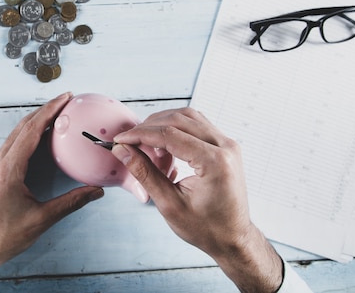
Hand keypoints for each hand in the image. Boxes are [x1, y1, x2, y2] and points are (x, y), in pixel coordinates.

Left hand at [0, 93, 103, 292]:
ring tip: (55, 115)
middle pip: (23, 126)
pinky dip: (28, 134)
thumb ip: (70, 203)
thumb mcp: (41, 219)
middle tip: (65, 101)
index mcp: (8, 169)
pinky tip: (39, 138)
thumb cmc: (0, 237)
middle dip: (45, 110)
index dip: (50, 111)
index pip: (31, 130)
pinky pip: (12, 145)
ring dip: (36, 121)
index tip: (64, 98)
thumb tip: (94, 192)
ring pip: (16, 134)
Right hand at [111, 107, 282, 292]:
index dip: (140, 134)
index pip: (170, 134)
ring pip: (188, 117)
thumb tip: (123, 151)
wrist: (233, 238)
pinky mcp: (225, 146)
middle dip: (149, 126)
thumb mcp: (169, 204)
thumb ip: (145, 173)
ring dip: (163, 124)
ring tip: (145, 144)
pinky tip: (163, 145)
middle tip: (129, 141)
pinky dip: (176, 129)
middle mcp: (226, 147)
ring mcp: (228, 144)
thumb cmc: (206, 228)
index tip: (121, 139)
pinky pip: (197, 125)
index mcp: (215, 162)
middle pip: (179, 119)